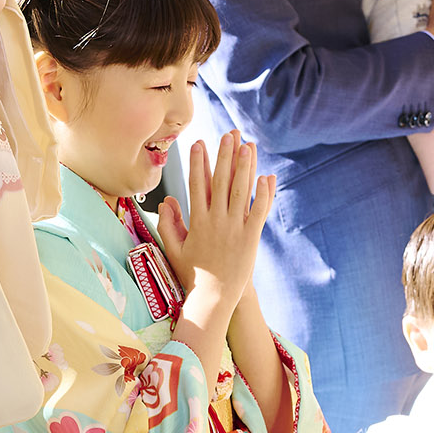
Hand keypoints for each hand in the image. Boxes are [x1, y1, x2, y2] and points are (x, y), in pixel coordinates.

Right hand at [156, 133, 275, 354]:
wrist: (214, 298)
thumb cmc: (193, 274)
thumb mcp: (174, 249)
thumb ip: (168, 224)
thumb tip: (166, 201)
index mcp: (197, 221)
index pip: (197, 184)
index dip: (198, 162)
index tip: (198, 143)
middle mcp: (216, 220)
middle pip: (221, 181)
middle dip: (225, 155)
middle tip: (229, 134)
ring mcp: (234, 228)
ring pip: (241, 191)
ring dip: (245, 166)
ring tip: (248, 145)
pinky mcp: (251, 237)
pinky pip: (259, 211)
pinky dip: (264, 193)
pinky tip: (267, 176)